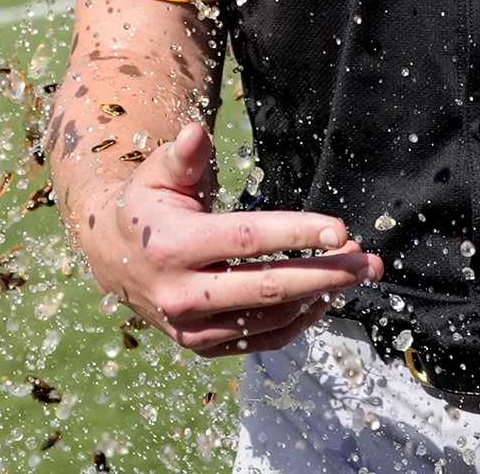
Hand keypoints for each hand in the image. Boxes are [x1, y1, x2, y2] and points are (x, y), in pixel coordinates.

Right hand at [83, 121, 378, 358]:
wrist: (111, 256)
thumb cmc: (148, 204)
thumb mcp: (157, 173)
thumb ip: (182, 156)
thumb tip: (196, 133)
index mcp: (172, 245)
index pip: (246, 241)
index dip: (296, 234)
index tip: (340, 229)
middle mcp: (180, 293)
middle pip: (266, 288)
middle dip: (324, 274)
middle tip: (368, 261)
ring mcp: (191, 327)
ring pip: (269, 319)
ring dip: (319, 296)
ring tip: (354, 270)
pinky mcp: (202, 346)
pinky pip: (260, 340)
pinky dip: (298, 322)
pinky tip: (325, 297)